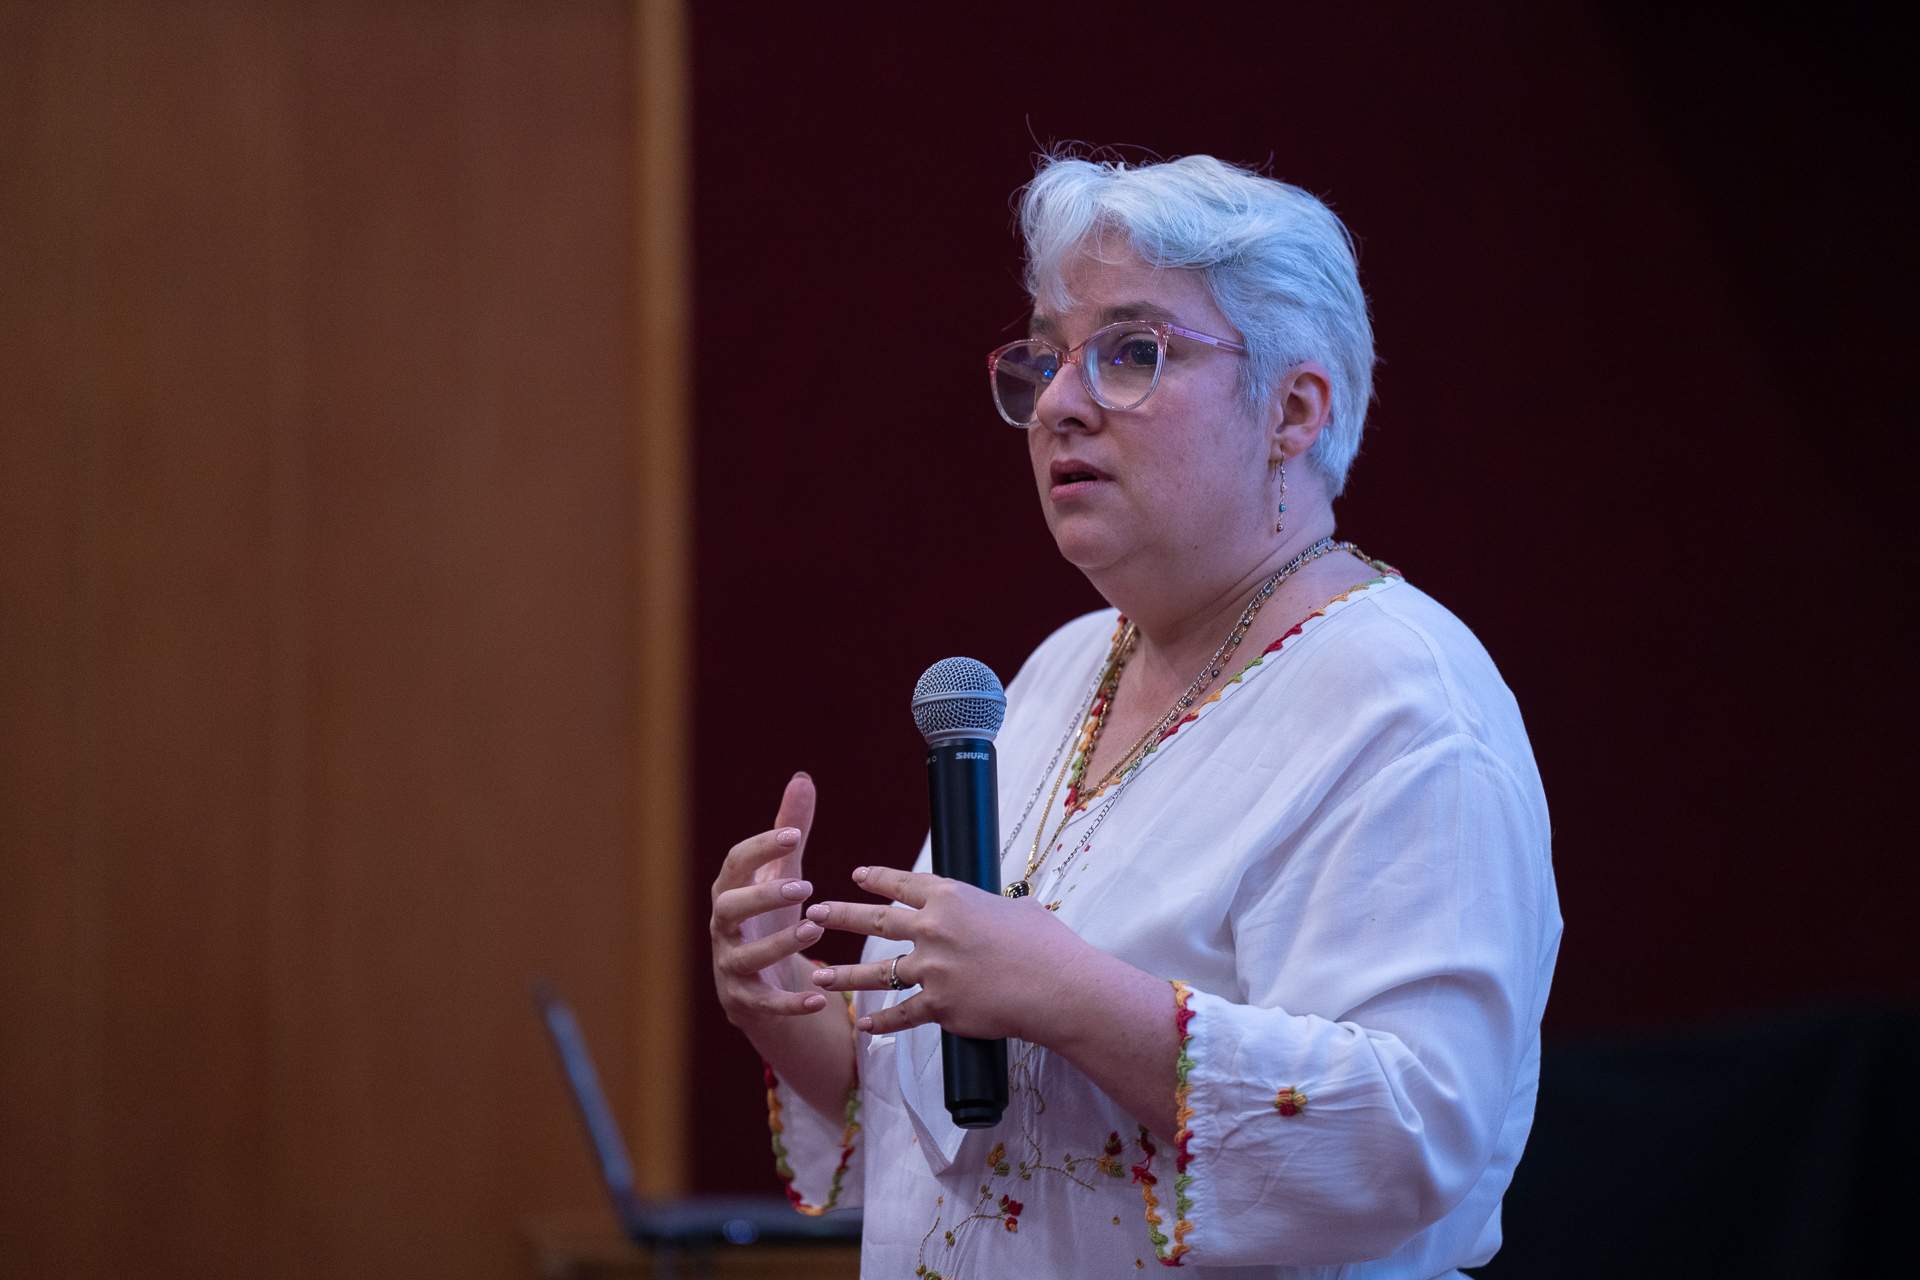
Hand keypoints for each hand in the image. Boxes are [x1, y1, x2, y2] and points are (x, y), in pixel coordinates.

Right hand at [709, 772, 830, 1024]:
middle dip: (762, 897)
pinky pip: (764, 1003)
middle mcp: (724, 929)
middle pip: (728, 910)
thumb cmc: (770, 916)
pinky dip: (789, 1002)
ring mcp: (731, 966)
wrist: (760, 980)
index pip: (735, 865)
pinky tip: (821, 996)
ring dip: (778, 944)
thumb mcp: (783, 873)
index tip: (794, 835)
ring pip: (744, 958)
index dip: (761, 848)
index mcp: (731, 892)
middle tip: (803, 886)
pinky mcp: (746, 1001)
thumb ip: (790, 829)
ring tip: (815, 929)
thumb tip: (802, 779)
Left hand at [802, 864, 1094, 1041]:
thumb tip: (995, 911)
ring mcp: (933, 969)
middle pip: (877, 921)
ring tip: (817, 975)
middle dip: (840, 915)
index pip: (904, 884)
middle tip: (813, 913)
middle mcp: (934, 929)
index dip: (878, 879)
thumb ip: (993, 910)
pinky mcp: (939, 1007)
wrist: (1058, 986)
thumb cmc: (1048, 945)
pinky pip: (902, 1015)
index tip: (856, 875)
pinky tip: (863, 1026)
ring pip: (878, 972)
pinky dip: (881, 1024)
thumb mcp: (1018, 910)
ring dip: (844, 974)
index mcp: (952, 897)